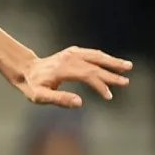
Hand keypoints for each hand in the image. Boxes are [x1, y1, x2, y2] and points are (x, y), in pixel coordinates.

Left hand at [18, 47, 132, 107]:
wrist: (25, 69)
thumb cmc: (32, 86)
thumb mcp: (40, 97)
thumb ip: (59, 99)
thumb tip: (80, 103)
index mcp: (62, 69)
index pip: (87, 75)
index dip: (100, 85)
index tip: (109, 96)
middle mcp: (68, 58)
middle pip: (94, 65)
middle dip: (111, 74)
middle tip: (126, 82)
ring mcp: (71, 53)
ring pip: (96, 55)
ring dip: (112, 61)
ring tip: (128, 66)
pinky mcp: (73, 52)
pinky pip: (92, 53)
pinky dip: (104, 58)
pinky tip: (114, 63)